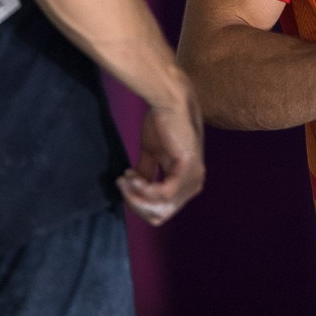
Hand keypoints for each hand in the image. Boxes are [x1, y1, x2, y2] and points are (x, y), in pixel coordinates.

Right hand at [117, 95, 204, 226]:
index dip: (139, 203)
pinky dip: (143, 188)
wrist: (169, 101)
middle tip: (121, 184)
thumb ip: (147, 173)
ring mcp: (193, 178)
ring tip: (124, 178)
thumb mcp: (152, 153)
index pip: (162, 211)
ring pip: (160, 207)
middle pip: (161, 214)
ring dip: (136, 195)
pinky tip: (131, 176)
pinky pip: (163, 193)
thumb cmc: (162, 123)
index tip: (125, 183)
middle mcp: (194, 185)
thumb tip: (135, 189)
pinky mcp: (188, 170)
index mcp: (187, 183)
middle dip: (136, 203)